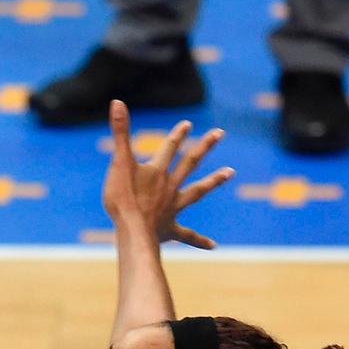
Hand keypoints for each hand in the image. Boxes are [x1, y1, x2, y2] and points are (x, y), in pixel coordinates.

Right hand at [102, 100, 232, 248]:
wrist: (132, 230)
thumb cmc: (122, 198)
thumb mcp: (118, 163)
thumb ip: (120, 133)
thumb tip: (118, 102)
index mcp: (157, 171)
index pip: (169, 148)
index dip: (177, 135)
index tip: (188, 124)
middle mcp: (169, 186)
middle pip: (190, 163)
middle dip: (204, 147)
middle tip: (219, 133)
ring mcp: (172, 207)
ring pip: (197, 191)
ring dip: (213, 181)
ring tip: (230, 172)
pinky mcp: (171, 228)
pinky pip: (187, 235)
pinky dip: (199, 240)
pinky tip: (213, 246)